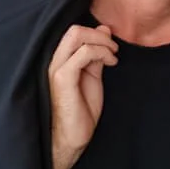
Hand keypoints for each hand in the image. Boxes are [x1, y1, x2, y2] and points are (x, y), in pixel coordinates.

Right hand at [48, 24, 115, 168]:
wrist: (71, 138)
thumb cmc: (81, 112)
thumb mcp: (92, 77)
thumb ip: (96, 55)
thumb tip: (103, 30)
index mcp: (60, 61)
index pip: (74, 31)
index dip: (96, 32)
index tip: (112, 44)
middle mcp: (55, 61)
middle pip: (74, 30)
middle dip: (99, 34)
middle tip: (114, 48)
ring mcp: (57, 69)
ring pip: (76, 36)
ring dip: (102, 42)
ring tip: (114, 56)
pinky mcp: (62, 78)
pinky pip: (82, 54)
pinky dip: (101, 53)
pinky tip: (111, 63)